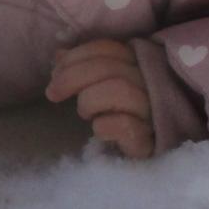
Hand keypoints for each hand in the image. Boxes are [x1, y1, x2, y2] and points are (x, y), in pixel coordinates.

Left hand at [46, 38, 152, 158]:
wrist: (139, 159)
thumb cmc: (119, 116)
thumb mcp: (102, 86)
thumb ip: (84, 68)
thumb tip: (59, 55)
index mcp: (141, 65)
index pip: (109, 49)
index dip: (77, 57)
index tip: (55, 73)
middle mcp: (153, 83)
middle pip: (110, 67)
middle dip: (72, 77)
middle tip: (53, 94)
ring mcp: (155, 111)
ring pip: (119, 90)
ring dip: (89, 100)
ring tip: (85, 113)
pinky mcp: (150, 141)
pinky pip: (125, 125)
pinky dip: (104, 125)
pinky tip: (98, 130)